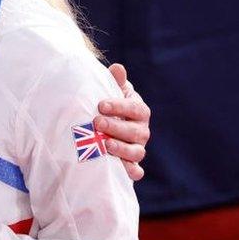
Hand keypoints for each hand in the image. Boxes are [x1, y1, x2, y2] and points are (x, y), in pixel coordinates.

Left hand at [94, 63, 150, 179]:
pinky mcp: (131, 164)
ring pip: (136, 152)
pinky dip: (131, 171)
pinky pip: (136, 171)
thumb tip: (117, 68)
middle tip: (97, 122)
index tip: (100, 105)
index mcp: (139, 110)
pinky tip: (122, 170)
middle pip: (135, 132)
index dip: (119, 106)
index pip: (134, 108)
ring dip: (121, 149)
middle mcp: (141, 131)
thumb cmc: (107, 105)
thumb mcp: (111, 91)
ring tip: (105, 144)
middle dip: (116, 127)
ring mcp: (137, 148)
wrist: (105, 124)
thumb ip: (115, 81)